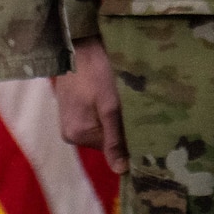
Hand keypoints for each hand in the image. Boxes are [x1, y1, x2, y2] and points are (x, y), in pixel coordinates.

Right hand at [52, 39, 127, 173]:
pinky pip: (94, 117)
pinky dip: (105, 109)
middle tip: (135, 106)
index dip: (128, 136)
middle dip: (121, 126)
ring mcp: (69, 120)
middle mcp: (70, 133)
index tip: (144, 123)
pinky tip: (113, 94)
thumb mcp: (110, 105)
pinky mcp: (72, 107)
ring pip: (101, 127)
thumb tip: (120, 171)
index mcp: (77, 135)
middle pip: (106, 138)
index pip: (112, 148)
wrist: (78, 42)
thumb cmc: (96, 71)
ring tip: (124, 98)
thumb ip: (115, 139)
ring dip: (114, 117)